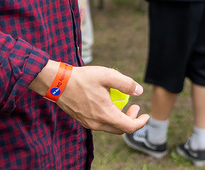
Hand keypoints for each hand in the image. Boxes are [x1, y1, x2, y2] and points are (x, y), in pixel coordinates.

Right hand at [31, 63, 148, 134]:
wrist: (57, 83)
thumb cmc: (83, 78)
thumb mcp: (107, 75)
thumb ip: (126, 83)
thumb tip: (139, 91)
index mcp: (105, 115)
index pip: (129, 127)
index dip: (140, 122)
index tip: (146, 114)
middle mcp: (97, 123)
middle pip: (120, 129)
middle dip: (131, 120)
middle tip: (135, 106)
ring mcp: (88, 123)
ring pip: (110, 127)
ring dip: (120, 119)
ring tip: (123, 104)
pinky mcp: (82, 120)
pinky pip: (101, 124)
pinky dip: (110, 118)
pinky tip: (108, 104)